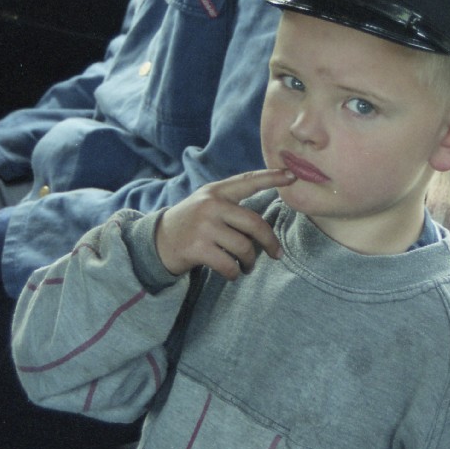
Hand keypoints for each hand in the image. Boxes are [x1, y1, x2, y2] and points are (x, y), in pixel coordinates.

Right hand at [154, 167, 295, 279]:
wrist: (157, 241)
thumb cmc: (191, 224)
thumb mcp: (206, 204)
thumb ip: (231, 204)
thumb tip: (265, 225)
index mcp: (216, 192)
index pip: (248, 181)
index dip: (271, 178)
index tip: (292, 176)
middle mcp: (211, 205)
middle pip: (254, 223)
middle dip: (269, 242)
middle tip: (276, 254)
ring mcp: (204, 226)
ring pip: (244, 247)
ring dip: (249, 262)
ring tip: (246, 266)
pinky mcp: (198, 248)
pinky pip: (229, 264)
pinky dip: (234, 272)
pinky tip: (232, 272)